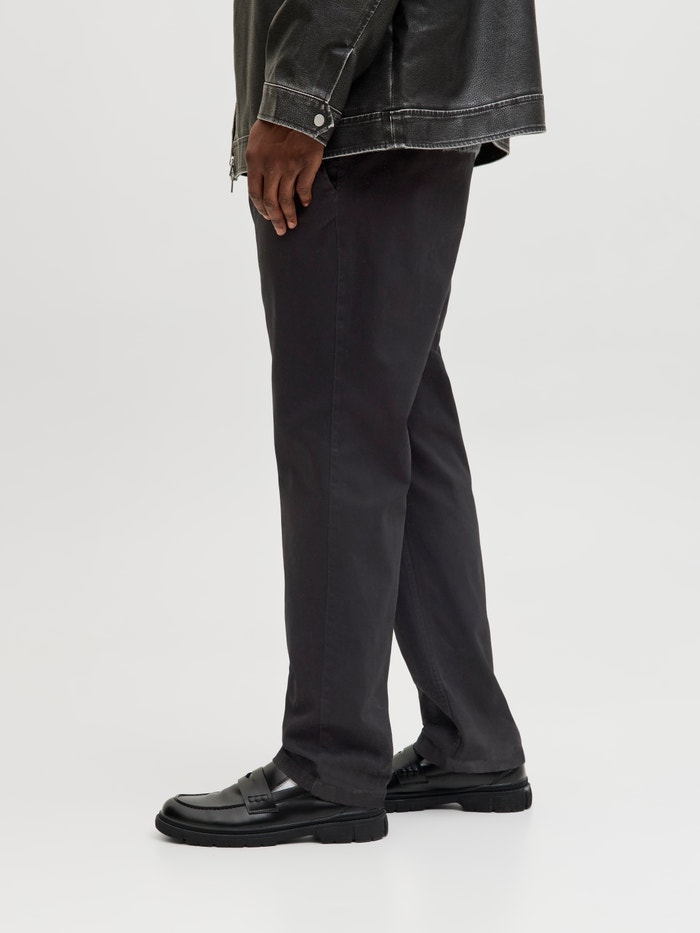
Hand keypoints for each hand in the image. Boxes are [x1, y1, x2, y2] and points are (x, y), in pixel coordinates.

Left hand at [246, 119, 324, 234]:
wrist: (298, 105)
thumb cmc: (276, 122)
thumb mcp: (256, 139)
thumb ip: (256, 162)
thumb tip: (258, 183)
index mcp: (255, 161)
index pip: (255, 193)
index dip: (261, 208)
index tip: (267, 217)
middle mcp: (271, 166)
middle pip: (271, 202)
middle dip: (275, 219)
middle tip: (281, 229)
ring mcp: (289, 166)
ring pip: (287, 199)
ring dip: (290, 215)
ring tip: (292, 224)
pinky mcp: (307, 164)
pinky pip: (304, 189)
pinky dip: (304, 199)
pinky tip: (305, 203)